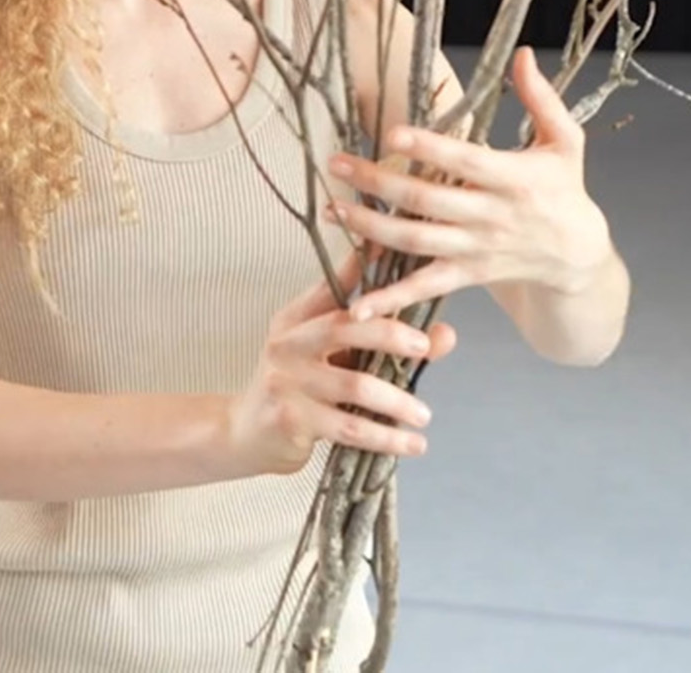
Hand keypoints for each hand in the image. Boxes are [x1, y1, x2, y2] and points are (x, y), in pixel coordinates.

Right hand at [226, 255, 458, 475]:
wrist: (245, 435)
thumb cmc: (298, 390)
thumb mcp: (333, 359)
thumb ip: (382, 343)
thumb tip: (445, 335)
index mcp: (297, 319)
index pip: (332, 285)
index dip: (361, 265)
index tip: (391, 248)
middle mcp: (288, 343)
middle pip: (344, 327)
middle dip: (390, 334)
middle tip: (423, 347)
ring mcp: (287, 380)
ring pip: (354, 385)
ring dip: (396, 401)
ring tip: (424, 415)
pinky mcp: (291, 418)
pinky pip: (350, 428)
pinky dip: (387, 437)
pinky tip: (413, 444)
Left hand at [325, 47, 614, 320]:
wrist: (577, 257)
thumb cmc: (566, 190)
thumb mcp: (565, 142)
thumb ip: (542, 99)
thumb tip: (523, 55)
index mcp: (514, 179)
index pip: (466, 162)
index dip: (430, 149)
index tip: (392, 134)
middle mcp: (491, 217)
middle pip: (427, 202)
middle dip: (378, 183)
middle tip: (336, 164)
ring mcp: (476, 250)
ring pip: (416, 242)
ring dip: (370, 228)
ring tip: (332, 209)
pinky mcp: (466, 276)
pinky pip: (424, 288)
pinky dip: (390, 298)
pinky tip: (357, 306)